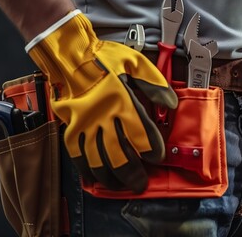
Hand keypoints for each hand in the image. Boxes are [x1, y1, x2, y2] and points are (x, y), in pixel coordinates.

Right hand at [27, 10, 177, 192]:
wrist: (70, 56)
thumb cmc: (104, 58)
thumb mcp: (136, 62)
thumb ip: (155, 84)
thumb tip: (171, 104)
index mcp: (123, 101)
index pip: (142, 134)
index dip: (152, 150)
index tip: (157, 158)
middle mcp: (104, 116)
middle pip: (121, 154)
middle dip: (133, 172)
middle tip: (141, 183)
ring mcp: (85, 124)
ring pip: (99, 159)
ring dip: (111, 176)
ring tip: (122, 185)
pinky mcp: (71, 127)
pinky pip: (78, 154)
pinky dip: (87, 170)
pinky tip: (95, 179)